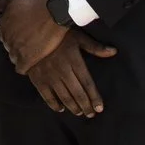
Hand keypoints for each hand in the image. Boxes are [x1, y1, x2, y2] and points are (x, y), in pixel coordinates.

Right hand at [0, 0, 110, 118]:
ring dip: (73, 107)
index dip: (94, 96)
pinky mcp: (37, 78)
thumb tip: (114, 51)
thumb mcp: (77, 36)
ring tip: (79, 113)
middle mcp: (62, 70)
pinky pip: (46, 95)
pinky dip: (54, 104)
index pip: (87, 82)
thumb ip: (95, 47)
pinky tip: (60, 108)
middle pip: (77, 92)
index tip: (100, 107)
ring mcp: (49, 75)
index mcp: (73, 60)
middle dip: (85, 105)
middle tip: (91, 114)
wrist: (31, 31)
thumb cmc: (58, 34)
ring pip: (64, 96)